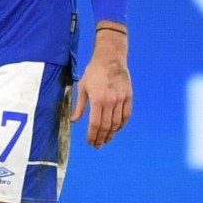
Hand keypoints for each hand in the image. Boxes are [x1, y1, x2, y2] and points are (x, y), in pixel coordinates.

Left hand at [72, 24, 131, 147]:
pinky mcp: (128, 96)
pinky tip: (117, 129)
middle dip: (101, 138)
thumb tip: (73, 121)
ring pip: (117, 123)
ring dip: (111, 134)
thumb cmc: (94, 71)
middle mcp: (110, 101)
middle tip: (97, 145)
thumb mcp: (83, 87)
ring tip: (106, 140)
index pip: (95, 124)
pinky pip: (126, 115)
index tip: (90, 142)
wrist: (110, 58)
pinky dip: (122, 125)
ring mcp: (121, 99)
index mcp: (97, 100)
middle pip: (106, 126)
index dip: (92, 136)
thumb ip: (79, 106)